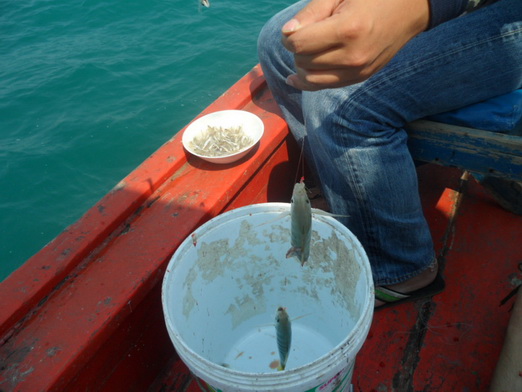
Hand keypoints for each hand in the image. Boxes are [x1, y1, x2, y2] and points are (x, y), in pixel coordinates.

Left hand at [281, 0, 429, 89]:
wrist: (410, 9)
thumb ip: (311, 13)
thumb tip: (286, 34)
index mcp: (348, 30)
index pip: (299, 45)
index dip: (289, 36)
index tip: (293, 28)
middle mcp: (353, 56)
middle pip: (303, 61)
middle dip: (297, 48)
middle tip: (307, 33)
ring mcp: (358, 71)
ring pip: (310, 79)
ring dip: (302, 65)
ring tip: (308, 50)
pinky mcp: (360, 78)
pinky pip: (324, 87)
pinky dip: (307, 81)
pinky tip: (296, 76)